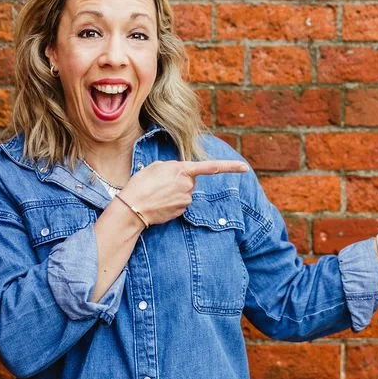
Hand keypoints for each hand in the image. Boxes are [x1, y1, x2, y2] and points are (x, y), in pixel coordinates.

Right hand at [119, 160, 248, 225]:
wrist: (132, 207)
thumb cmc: (140, 184)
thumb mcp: (155, 166)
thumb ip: (173, 167)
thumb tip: (180, 175)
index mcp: (183, 169)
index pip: (212, 167)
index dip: (230, 166)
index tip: (245, 167)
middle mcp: (188, 185)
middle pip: (191, 180)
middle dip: (180, 180)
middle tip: (160, 183)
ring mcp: (186, 200)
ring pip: (185, 192)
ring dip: (174, 192)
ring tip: (157, 193)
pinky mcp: (182, 211)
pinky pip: (181, 203)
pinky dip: (172, 202)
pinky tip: (159, 203)